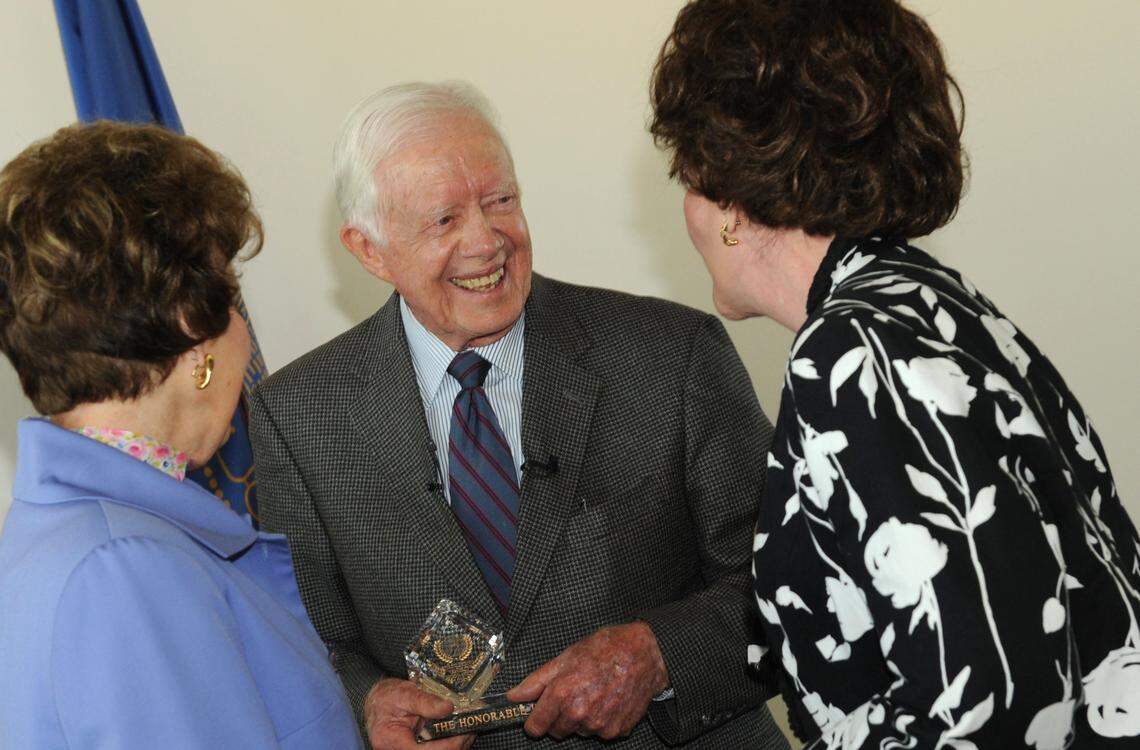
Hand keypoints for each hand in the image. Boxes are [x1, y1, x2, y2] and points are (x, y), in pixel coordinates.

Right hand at [363, 678, 473, 749]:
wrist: (376, 702)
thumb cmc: (386, 697)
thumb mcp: (404, 694)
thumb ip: (425, 701)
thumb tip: (448, 707)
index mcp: (393, 741)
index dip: (449, 745)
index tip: (464, 732)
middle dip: (456, 745)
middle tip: (471, 728)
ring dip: (455, 744)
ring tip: (468, 727)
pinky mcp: (417, 749)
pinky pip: (436, 749)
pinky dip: (449, 742)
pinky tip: (458, 729)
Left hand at [506, 622, 668, 739]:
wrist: (645, 654)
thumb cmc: (606, 649)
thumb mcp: (566, 656)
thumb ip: (536, 681)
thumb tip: (514, 696)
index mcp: (562, 693)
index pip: (535, 726)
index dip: (534, 720)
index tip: (538, 714)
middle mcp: (579, 713)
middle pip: (556, 731)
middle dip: (560, 716)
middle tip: (573, 693)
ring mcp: (598, 725)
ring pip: (578, 731)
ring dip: (581, 719)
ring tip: (594, 693)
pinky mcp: (615, 731)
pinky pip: (599, 733)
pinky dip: (601, 721)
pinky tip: (608, 701)